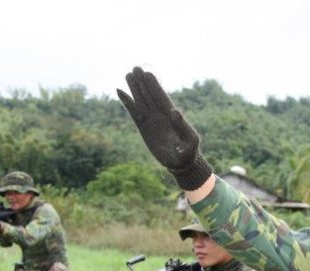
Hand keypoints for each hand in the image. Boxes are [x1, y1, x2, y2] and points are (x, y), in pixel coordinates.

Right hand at [116, 66, 212, 189]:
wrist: (180, 162)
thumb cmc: (188, 152)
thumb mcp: (190, 140)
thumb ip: (182, 126)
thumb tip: (174, 111)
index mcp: (172, 115)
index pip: (161, 97)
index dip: (154, 86)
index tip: (148, 74)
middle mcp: (160, 114)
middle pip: (150, 95)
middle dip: (143, 82)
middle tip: (136, 68)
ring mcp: (151, 119)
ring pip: (141, 100)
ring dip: (134, 88)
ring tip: (128, 74)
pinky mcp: (143, 127)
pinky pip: (133, 112)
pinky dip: (127, 102)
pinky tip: (119, 91)